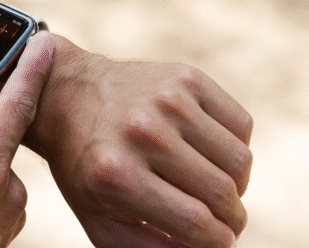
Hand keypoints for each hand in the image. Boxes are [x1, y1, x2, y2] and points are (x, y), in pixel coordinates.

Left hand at [32, 37, 252, 247]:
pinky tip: (209, 152)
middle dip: (232, 218)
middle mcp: (142, 133)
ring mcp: (167, 100)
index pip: (198, 225)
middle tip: (224, 219)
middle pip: (222, 193)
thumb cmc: (87, 168)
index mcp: (117, 175)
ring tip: (215, 186)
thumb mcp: (100, 219)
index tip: (219, 241)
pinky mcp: (186, 77)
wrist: (67, 95)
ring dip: (237, 184)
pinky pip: (242, 125)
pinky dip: (235, 146)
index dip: (219, 242)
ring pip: (240, 160)